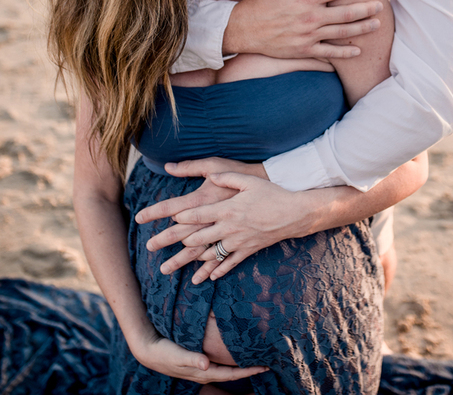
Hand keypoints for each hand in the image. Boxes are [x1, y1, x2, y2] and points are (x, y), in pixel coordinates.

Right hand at [132, 328, 267, 382]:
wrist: (150, 350)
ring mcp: (202, 367)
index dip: (248, 371)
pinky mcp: (198, 360)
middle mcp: (206, 371)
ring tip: (255, 356)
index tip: (264, 367)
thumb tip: (207, 364)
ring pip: (227, 368)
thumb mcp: (177, 355)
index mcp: (204, 372)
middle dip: (249, 369)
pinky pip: (219, 362)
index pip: (231, 374)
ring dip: (241, 364)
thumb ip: (191, 359)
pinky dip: (230, 358)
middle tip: (267, 363)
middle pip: (232, 373)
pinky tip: (234, 350)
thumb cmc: (164, 352)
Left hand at [158, 170, 313, 283]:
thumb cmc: (271, 193)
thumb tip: (211, 175)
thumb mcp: (248, 181)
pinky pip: (229, 263)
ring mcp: (238, 242)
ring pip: (210, 254)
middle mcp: (230, 228)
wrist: (294, 213)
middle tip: (157, 245)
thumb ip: (227, 178)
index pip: (199, 214)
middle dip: (176, 242)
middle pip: (199, 237)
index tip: (168, 218)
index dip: (182, 217)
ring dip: (191, 260)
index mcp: (228, 209)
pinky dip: (216, 271)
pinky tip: (206, 277)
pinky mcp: (248, 250)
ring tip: (174, 264)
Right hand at [223, 0, 381, 58]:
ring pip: (342, 32)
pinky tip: (357, 51)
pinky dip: (344, 53)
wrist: (243, 28)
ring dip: (361, 29)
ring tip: (376, 25)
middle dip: (365, 9)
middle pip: (346, 13)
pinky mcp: (303, 50)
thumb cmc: (259, 1)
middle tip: (380, 6)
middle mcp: (310, 17)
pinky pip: (329, 53)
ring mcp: (308, 36)